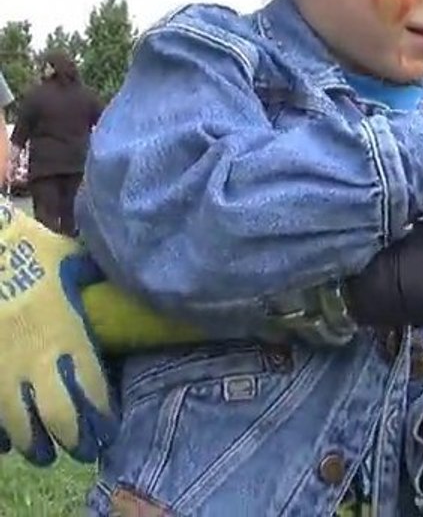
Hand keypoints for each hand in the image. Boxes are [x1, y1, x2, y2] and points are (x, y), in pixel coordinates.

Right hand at [0, 198, 115, 464]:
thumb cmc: (30, 251)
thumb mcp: (72, 260)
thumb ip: (95, 276)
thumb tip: (126, 270)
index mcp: (68, 336)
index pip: (91, 388)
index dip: (101, 415)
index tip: (110, 431)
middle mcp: (37, 361)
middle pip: (58, 415)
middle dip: (72, 439)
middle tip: (84, 452)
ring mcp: (3, 369)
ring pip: (19, 422)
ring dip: (33, 444)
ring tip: (44, 454)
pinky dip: (0, 432)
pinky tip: (6, 442)